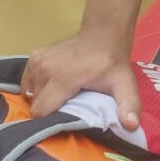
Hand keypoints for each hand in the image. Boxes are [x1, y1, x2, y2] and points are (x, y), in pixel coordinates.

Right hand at [22, 33, 139, 128]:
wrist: (103, 34)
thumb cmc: (112, 63)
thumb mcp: (125, 85)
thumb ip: (129, 105)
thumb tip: (131, 125)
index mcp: (62, 79)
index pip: (41, 111)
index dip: (50, 120)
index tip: (62, 120)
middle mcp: (45, 69)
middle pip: (36, 103)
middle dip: (48, 110)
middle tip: (66, 107)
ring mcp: (38, 60)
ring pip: (31, 92)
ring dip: (43, 97)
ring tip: (61, 94)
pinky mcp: (34, 55)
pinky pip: (28, 80)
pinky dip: (37, 86)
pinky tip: (52, 85)